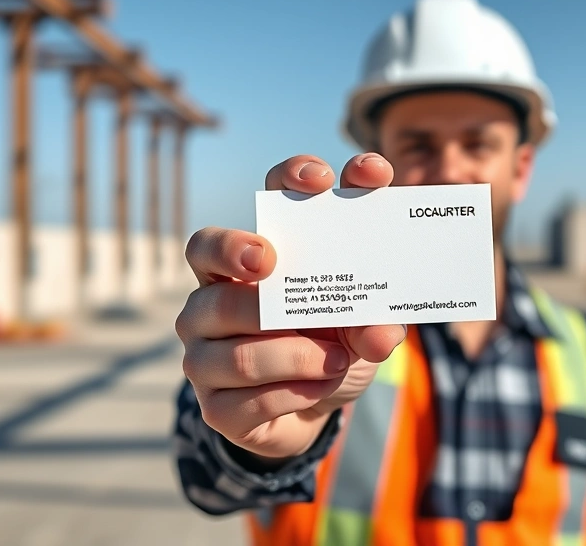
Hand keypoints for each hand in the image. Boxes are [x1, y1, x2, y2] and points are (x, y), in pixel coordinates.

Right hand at [176, 153, 406, 459]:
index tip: (321, 179)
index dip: (286, 179)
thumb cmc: (335, 344)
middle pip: (208, 254)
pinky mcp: (214, 406)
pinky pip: (248, 398)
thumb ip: (378, 318)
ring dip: (294, 354)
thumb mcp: (365, 324)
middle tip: (274, 264)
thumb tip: (381, 331)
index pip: (266, 198)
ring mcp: (205, 351)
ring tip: (336, 360)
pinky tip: (319, 389)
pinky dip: (294, 393)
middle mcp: (215, 294)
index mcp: (255, 258)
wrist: (318, 407)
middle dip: (240, 254)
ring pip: (236, 346)